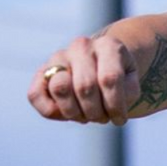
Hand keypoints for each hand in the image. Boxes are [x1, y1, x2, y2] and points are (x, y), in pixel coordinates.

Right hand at [28, 34, 142, 125]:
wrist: (103, 65)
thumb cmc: (118, 81)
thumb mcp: (131, 86)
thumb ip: (127, 92)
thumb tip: (104, 89)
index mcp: (108, 46)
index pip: (109, 79)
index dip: (115, 106)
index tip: (120, 119)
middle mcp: (81, 46)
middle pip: (84, 87)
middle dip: (95, 112)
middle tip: (102, 117)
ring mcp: (59, 57)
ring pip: (59, 88)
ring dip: (75, 113)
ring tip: (86, 115)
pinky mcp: (41, 72)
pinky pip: (35, 95)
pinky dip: (51, 112)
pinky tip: (67, 114)